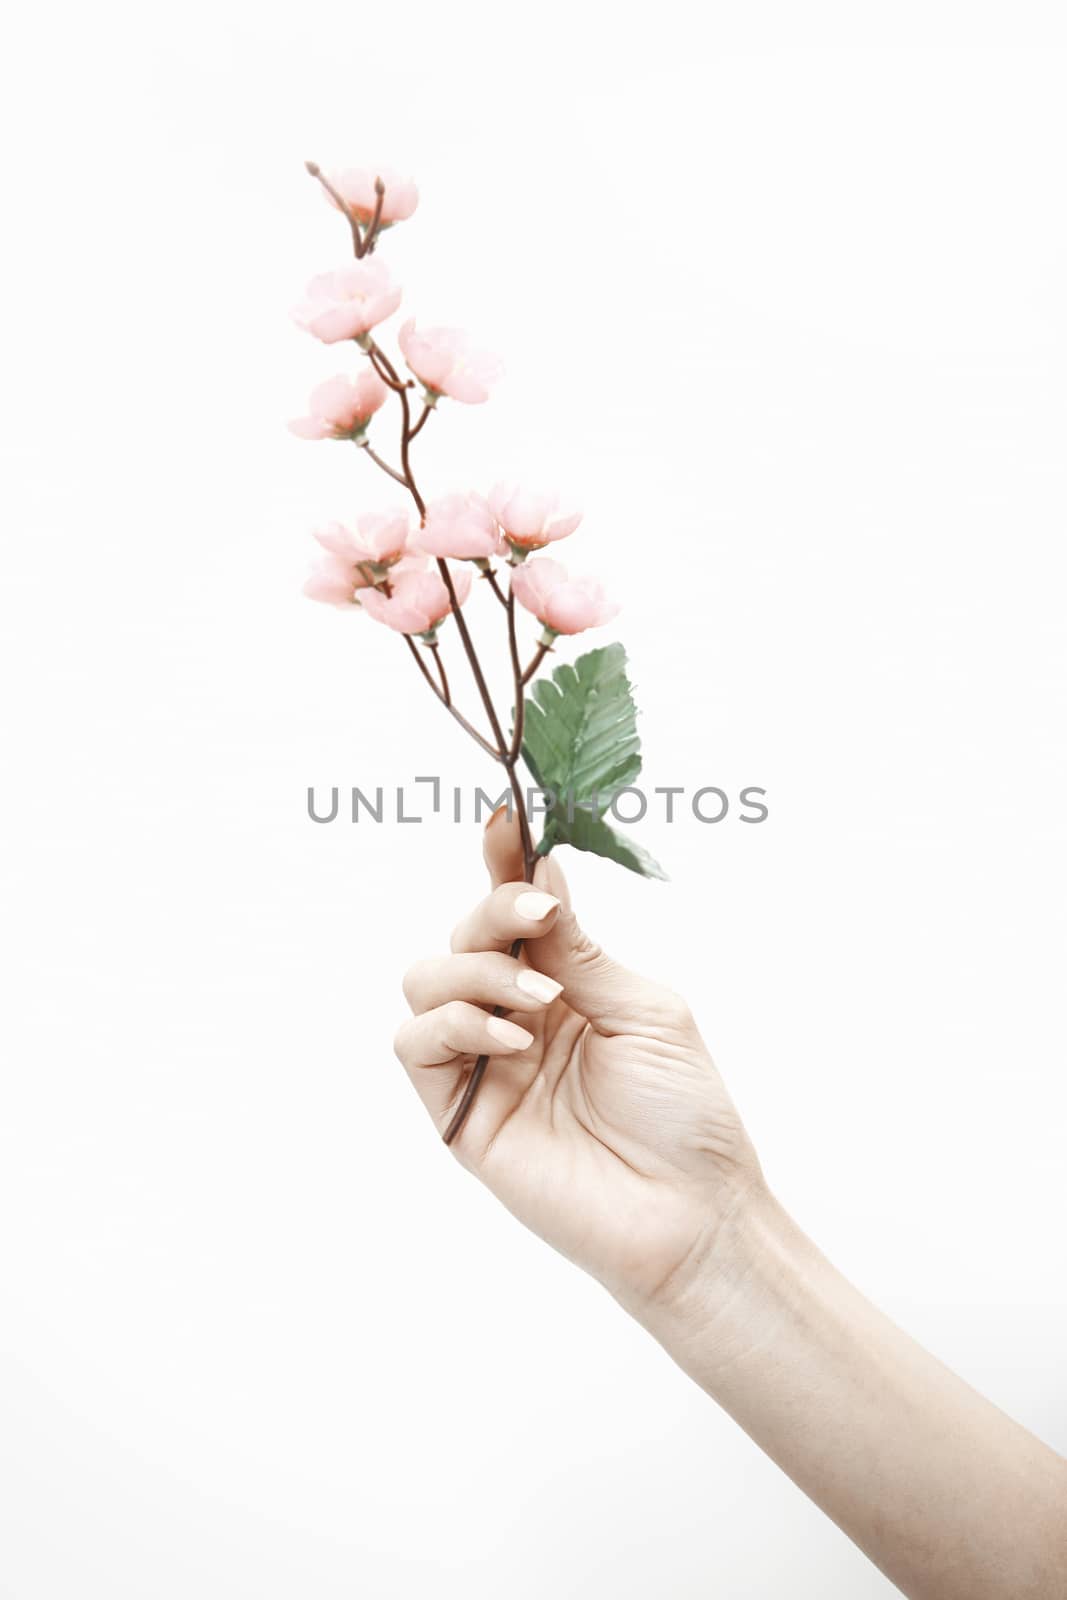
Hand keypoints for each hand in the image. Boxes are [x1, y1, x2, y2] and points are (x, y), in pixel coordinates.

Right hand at [394, 812, 763, 1316]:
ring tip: (539, 1004)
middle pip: (463, 934)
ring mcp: (483, 1063)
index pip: (515, 913)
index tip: (502, 820)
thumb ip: (578, 949)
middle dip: (493, 913)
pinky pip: (414, 1044)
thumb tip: (541, 870)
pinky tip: (512, 1043)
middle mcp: (516, 1015)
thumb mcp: (642, 1010)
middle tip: (537, 919)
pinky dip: (453, 1024)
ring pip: (425, 979)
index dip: (503, 864)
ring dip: (475, 970)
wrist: (689, 1215)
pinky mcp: (458, 1114)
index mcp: (566, 985)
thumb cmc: (685, 1115)